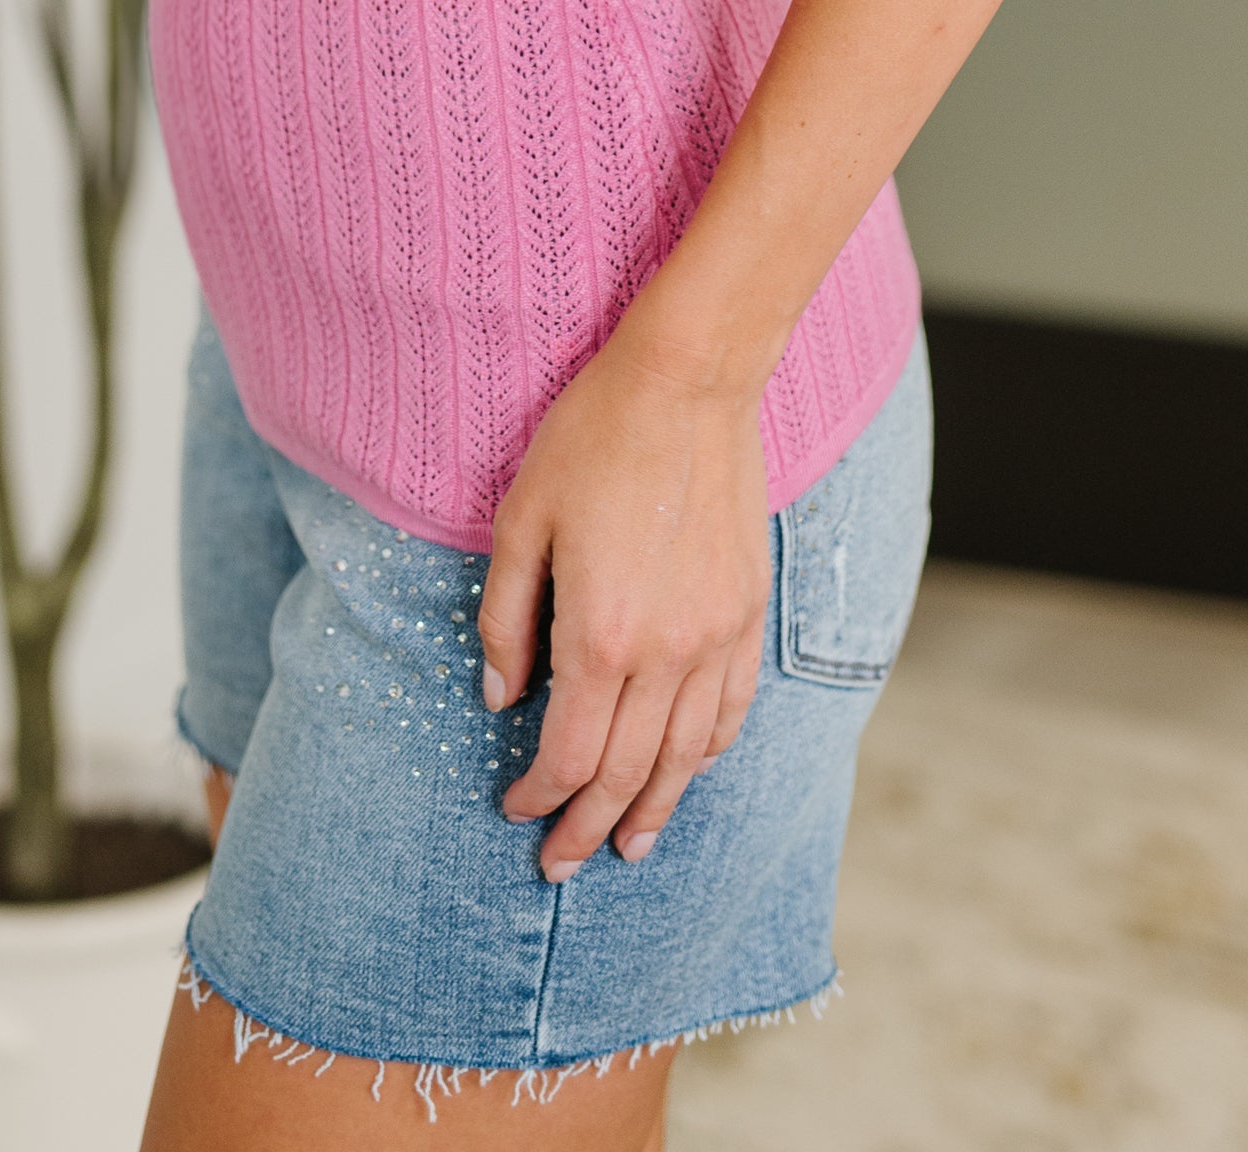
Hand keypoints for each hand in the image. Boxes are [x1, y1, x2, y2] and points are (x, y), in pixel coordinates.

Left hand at [477, 325, 771, 882]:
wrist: (685, 383)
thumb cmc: (590, 439)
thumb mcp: (520, 521)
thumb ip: (508, 621)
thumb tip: (500, 699)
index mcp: (600, 635)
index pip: (569, 754)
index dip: (539, 796)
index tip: (516, 811)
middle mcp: (665, 653)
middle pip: (627, 773)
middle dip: (588, 826)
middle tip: (562, 863)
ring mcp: (716, 637)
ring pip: (686, 756)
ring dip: (655, 808)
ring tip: (630, 845)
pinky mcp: (746, 613)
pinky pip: (731, 710)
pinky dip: (707, 754)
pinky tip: (688, 771)